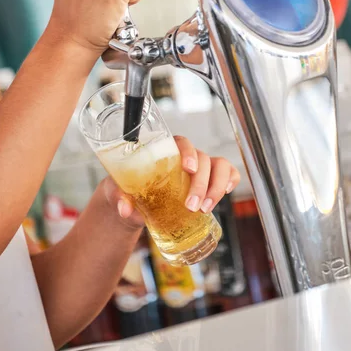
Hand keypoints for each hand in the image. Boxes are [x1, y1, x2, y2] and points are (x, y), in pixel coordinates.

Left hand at [99, 135, 239, 229]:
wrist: (136, 206)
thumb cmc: (127, 191)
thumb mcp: (118, 193)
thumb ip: (120, 198)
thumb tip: (125, 208)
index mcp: (165, 152)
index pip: (182, 142)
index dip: (189, 152)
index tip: (188, 169)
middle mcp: (186, 157)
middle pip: (203, 159)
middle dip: (201, 184)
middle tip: (192, 207)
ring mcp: (201, 168)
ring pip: (220, 166)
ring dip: (217, 186)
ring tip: (207, 208)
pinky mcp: (211, 181)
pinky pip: (229, 174)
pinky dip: (232, 181)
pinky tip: (226, 193)